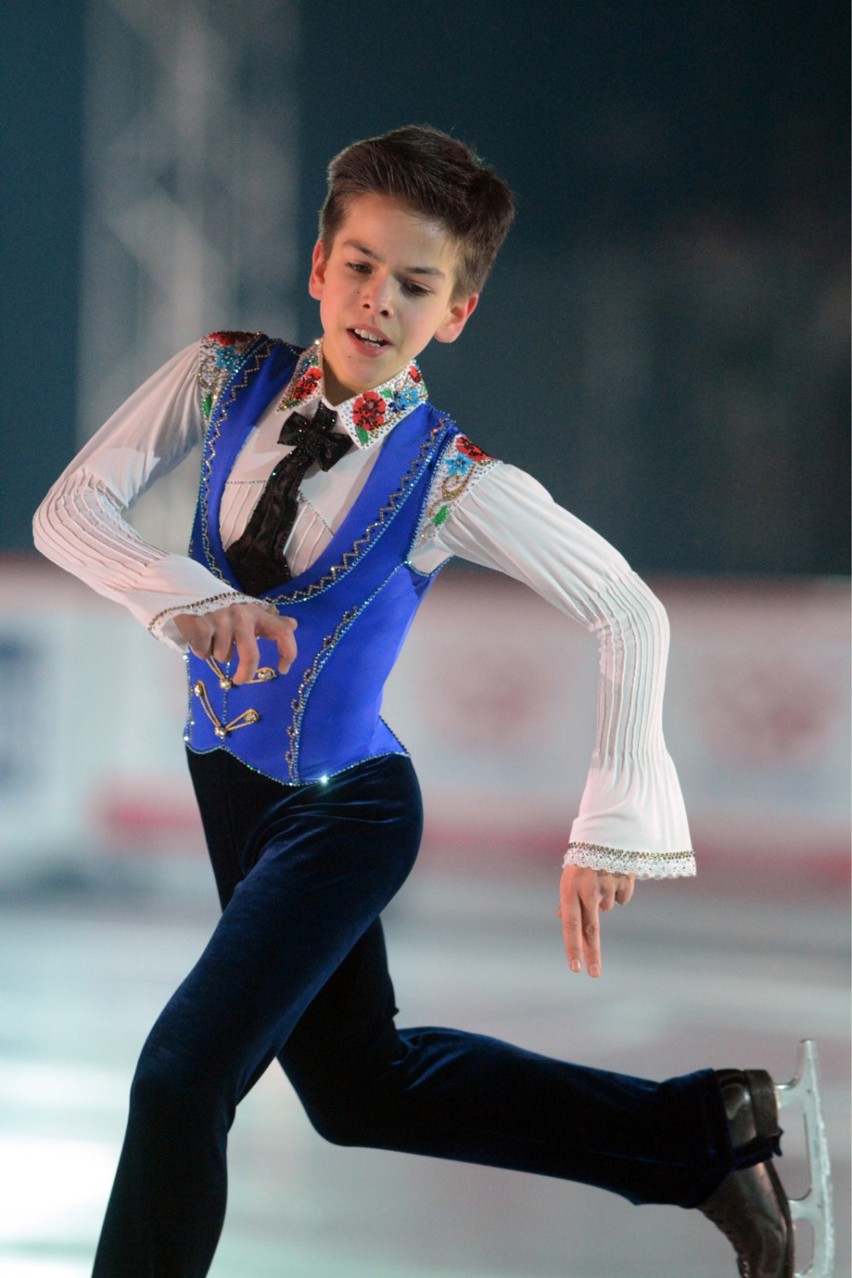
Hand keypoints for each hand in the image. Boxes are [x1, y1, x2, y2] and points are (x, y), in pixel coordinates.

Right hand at [174, 603, 297, 684]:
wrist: (185, 592)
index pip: (282, 632)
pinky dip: (201, 651)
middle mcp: (242, 615)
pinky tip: (198, 638)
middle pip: (251, 656)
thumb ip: (269, 621)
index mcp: (256, 613)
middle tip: (240, 680)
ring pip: (223, 656)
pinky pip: (204, 653)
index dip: (288, 652)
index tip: (283, 669)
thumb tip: (293, 624)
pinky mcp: (200, 625)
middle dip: (246, 673)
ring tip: (211, 638)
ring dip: (216, 653)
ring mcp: (221, 620)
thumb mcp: (248, 614)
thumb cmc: (222, 610)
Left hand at [557, 865, 634, 977]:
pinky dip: (620, 890)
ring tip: (602, 876)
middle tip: (594, 974)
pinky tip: (616, 874)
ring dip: (606, 899)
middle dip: (592, 953)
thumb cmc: (584, 856)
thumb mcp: (570, 875)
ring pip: (608, 907)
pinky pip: (623, 898)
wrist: (606, 828)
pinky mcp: (624, 881)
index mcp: (570, 888)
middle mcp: (588, 890)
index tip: (576, 969)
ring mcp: (607, 886)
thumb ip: (569, 898)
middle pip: (590, 929)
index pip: (570, 924)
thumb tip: (562, 918)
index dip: (572, 947)